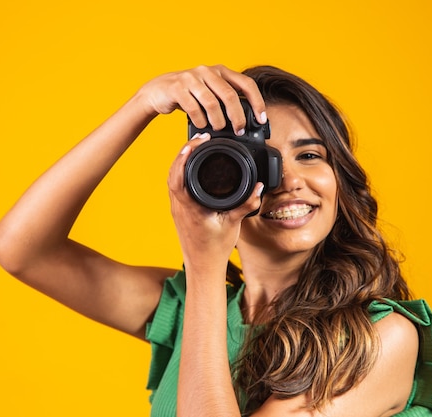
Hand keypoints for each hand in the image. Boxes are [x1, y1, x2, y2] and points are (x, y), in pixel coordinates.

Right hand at [133, 65, 267, 135]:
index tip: (262, 119)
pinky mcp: (177, 88)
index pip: (246, 83)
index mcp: (220, 71)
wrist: (158, 90)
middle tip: (239, 130)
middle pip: (229, 95)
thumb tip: (245, 121)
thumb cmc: (188, 93)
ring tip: (218, 128)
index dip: (257, 102)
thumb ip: (225, 100)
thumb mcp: (210, 92)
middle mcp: (207, 71)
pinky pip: (193, 108)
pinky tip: (201, 126)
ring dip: (218, 121)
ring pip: (212, 103)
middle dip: (237, 116)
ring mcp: (191, 78)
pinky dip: (200, 121)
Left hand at [167, 133, 263, 274]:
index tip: (198, 141)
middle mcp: (178, 206)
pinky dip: (182, 171)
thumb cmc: (215, 249)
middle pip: (173, 171)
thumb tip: (259, 187)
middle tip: (201, 139)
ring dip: (182, 161)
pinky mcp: (178, 210)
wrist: (203, 267)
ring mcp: (176, 208)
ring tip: (196, 147)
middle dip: (185, 152)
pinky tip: (192, 166)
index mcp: (189, 207)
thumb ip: (247, 204)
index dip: (186, 155)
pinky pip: (176, 185)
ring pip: (172, 177)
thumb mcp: (234, 224)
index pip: (179, 175)